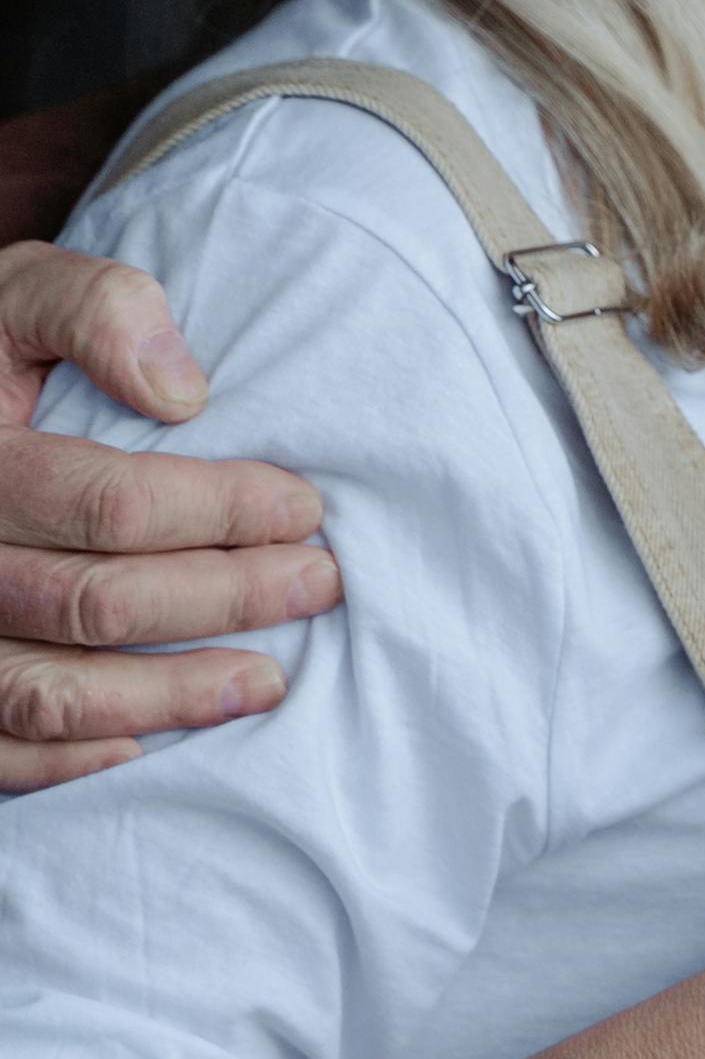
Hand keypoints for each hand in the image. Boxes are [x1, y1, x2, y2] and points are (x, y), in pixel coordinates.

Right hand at [0, 242, 340, 788]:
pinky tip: (147, 748)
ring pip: (49, 692)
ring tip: (269, 682)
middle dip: (227, 597)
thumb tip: (182, 392)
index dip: (222, 511)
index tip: (307, 510)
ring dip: (170, 696)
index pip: (109, 504)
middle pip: (96, 601)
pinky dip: (66, 762)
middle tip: (320, 584)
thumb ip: (92, 310)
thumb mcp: (18, 296)